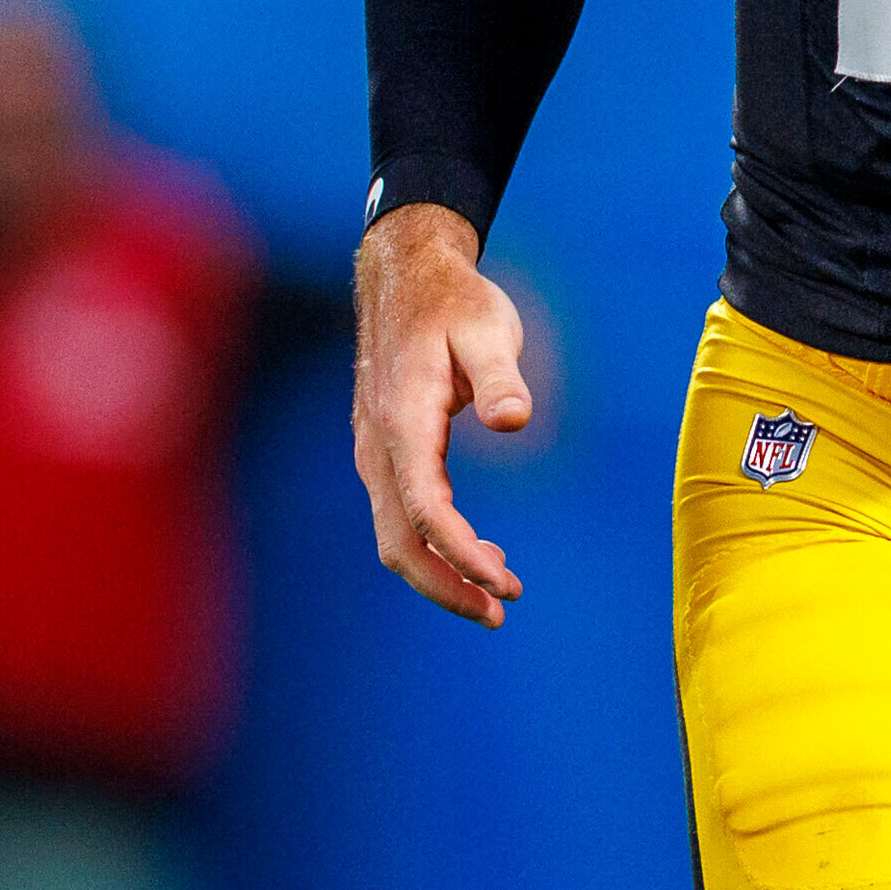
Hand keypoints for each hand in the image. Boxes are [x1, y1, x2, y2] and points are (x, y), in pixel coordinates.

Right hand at [351, 204, 534, 626]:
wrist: (405, 278)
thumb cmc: (454, 303)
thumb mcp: (487, 328)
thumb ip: (501, 375)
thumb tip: (514, 421)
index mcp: (404, 422)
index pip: (426, 511)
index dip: (461, 555)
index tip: (505, 584)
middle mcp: (380, 448)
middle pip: (401, 542)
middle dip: (447, 586)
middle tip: (502, 611)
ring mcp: (377, 454)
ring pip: (396, 536)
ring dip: (441, 573)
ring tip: (499, 594)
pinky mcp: (386, 454)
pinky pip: (402, 516)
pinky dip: (436, 545)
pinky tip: (481, 551)